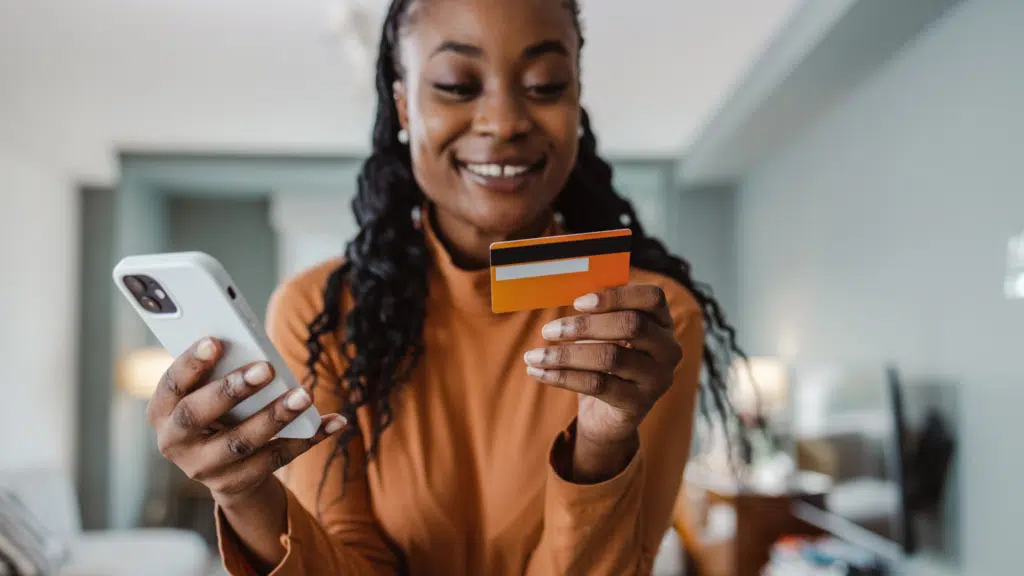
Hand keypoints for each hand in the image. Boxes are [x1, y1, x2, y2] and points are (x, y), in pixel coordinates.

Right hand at [147, 337, 345, 508]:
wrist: (220, 466)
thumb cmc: (215, 409)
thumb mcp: (205, 391)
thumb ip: (217, 371)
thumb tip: (252, 346)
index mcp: (162, 411)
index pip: (171, 385)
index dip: (190, 364)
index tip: (215, 341)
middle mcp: (175, 442)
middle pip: (199, 415)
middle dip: (233, 390)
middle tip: (267, 368)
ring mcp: (203, 468)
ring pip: (241, 442)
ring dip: (275, 417)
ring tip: (304, 395)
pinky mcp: (235, 483)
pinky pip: (276, 459)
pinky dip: (307, 439)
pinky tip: (333, 422)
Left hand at [524, 285, 681, 480]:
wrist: (608, 415)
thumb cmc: (604, 363)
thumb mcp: (604, 334)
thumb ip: (596, 313)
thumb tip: (566, 291)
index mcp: (662, 322)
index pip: (652, 298)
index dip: (615, 295)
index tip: (577, 302)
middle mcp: (668, 349)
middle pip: (631, 325)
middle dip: (585, 325)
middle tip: (549, 330)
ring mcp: (657, 379)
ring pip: (611, 357)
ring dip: (565, 354)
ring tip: (534, 356)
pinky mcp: (639, 404)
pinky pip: (598, 385)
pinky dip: (563, 377)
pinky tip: (539, 373)